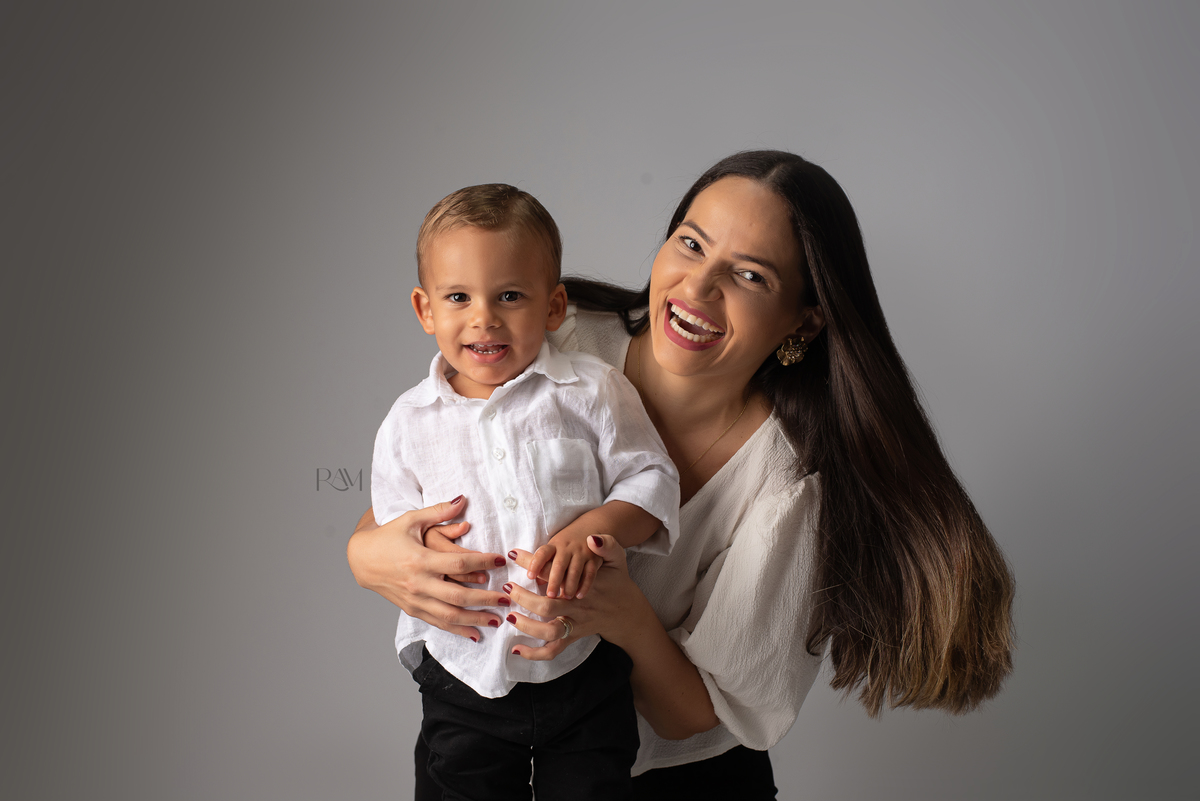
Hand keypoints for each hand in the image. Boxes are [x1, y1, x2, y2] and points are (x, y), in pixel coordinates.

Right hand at [346, 498, 510, 639]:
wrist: (361, 559)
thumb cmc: (387, 537)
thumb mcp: (411, 520)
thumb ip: (438, 512)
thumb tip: (462, 500)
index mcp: (421, 559)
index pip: (459, 562)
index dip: (484, 561)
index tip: (501, 560)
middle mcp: (419, 583)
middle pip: (459, 596)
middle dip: (486, 598)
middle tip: (507, 597)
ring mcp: (415, 599)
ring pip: (450, 616)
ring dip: (476, 619)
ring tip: (497, 620)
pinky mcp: (412, 609)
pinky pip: (438, 623)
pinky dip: (457, 630)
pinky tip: (474, 634)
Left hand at [503, 534, 647, 659]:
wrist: (627, 611)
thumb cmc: (617, 582)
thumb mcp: (618, 559)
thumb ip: (608, 545)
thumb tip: (593, 539)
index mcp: (584, 585)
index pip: (555, 572)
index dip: (534, 563)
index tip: (514, 554)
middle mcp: (579, 607)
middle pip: (549, 606)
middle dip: (524, 598)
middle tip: (508, 587)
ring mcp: (576, 625)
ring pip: (550, 632)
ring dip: (527, 626)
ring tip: (510, 616)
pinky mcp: (573, 637)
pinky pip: (553, 650)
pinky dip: (534, 653)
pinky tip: (517, 649)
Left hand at [526, 527, 602, 599]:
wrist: (592, 527)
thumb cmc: (567, 544)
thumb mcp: (555, 549)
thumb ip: (546, 565)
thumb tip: (536, 581)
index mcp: (555, 545)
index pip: (543, 553)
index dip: (535, 564)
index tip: (529, 576)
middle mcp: (567, 548)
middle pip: (559, 564)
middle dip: (554, 580)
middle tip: (550, 595)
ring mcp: (582, 553)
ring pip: (575, 570)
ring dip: (570, 584)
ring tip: (565, 597)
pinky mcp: (594, 559)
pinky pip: (590, 573)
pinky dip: (585, 585)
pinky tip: (579, 595)